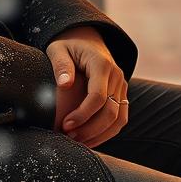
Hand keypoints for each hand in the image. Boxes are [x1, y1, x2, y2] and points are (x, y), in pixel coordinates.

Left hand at [46, 26, 127, 147]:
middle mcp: (116, 75)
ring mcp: (121, 86)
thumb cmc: (68, 45)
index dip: (83, 114)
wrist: (86, 40)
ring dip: (99, 135)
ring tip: (78, 142)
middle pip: (110, 111)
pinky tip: (89, 139)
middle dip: (90, 129)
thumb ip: (61, 64)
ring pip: (118, 119)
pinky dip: (107, 133)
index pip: (98, 96)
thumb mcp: (58, 49)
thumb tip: (64, 84)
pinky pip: (120, 118)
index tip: (65, 125)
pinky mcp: (121, 95)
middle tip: (69, 137)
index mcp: (101, 63)